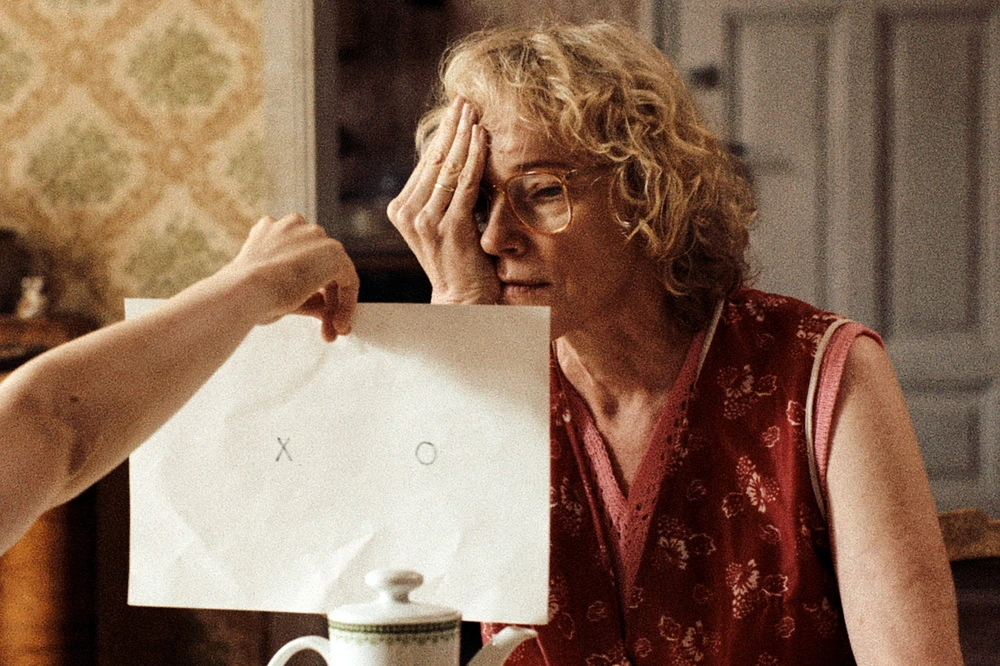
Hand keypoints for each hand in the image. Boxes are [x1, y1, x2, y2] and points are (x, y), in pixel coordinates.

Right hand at [225, 213, 358, 340]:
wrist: (243, 291)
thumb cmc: (247, 296)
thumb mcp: (274, 290)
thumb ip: (302, 293)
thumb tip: (325, 307)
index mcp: (271, 229)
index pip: (298, 258)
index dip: (304, 288)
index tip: (302, 312)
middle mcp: (293, 225)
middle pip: (318, 265)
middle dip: (324, 299)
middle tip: (325, 328)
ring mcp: (313, 235)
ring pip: (333, 273)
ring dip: (335, 304)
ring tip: (332, 330)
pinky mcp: (333, 252)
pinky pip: (347, 280)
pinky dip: (346, 304)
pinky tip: (338, 324)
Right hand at [387, 96, 499, 303]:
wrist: (463, 299)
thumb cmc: (459, 259)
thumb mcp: (442, 222)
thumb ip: (441, 194)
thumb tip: (455, 153)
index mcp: (401, 209)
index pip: (425, 163)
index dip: (442, 133)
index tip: (455, 109)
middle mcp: (408, 213)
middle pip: (434, 160)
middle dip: (451, 126)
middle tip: (465, 99)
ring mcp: (427, 221)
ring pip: (448, 168)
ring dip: (463, 135)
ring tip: (474, 111)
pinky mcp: (450, 227)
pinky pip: (465, 184)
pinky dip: (475, 158)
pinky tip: (482, 138)